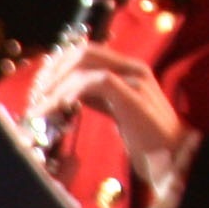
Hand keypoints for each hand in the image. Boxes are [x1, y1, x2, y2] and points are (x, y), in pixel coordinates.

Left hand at [35, 43, 184, 179]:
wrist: (173, 156)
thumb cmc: (144, 137)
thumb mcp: (113, 109)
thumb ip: (93, 96)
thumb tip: (62, 91)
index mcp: (126, 68)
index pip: (84, 51)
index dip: (57, 66)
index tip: (39, 88)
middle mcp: (131, 68)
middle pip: (81, 51)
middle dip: (52, 73)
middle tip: (36, 97)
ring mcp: (134, 79)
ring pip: (84, 63)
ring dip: (56, 84)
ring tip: (42, 107)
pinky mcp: (133, 95)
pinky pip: (96, 81)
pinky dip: (72, 91)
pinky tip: (61, 108)